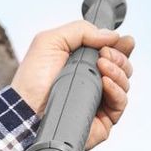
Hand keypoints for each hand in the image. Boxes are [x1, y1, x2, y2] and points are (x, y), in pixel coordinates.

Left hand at [10, 20, 134, 149]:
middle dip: (119, 56)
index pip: (112, 53)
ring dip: (118, 70)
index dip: (121, 46)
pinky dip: (116, 90)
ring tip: (101, 65)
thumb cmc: (33, 78)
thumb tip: (111, 35)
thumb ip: (80, 30)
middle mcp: (94, 81)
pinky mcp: (102, 120)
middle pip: (123, 67)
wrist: (26, 109)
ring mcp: (100, 101)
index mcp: (84, 64)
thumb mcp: (51, 41)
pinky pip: (120, 103)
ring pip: (124, 84)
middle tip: (104, 54)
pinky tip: (104, 82)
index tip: (124, 40)